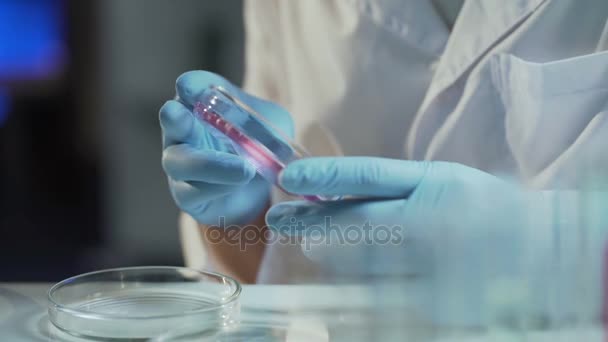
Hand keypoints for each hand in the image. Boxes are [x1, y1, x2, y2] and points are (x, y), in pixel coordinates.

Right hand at [160, 71, 292, 224]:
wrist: (258, 190)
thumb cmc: (259, 147)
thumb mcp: (272, 128)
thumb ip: (269, 125)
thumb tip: (266, 133)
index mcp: (204, 104)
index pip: (193, 86)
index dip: (192, 85)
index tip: (189, 86)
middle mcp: (185, 130)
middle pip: (173, 120)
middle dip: (175, 118)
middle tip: (176, 113)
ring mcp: (181, 163)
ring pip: (179, 162)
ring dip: (210, 164)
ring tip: (246, 169)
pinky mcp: (186, 195)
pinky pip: (193, 191)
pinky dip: (219, 186)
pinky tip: (241, 181)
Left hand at [266, 157, 572, 325]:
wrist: (540, 254)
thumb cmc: (485, 209)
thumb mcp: (443, 182)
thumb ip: (392, 185)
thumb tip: (336, 192)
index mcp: (437, 186)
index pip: (368, 177)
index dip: (324, 175)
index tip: (287, 176)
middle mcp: (432, 225)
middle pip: (354, 221)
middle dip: (310, 220)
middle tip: (281, 218)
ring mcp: (432, 266)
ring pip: (359, 259)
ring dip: (329, 250)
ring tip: (313, 242)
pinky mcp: (431, 303)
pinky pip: (377, 291)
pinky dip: (355, 279)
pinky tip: (344, 271)